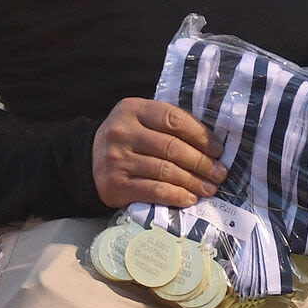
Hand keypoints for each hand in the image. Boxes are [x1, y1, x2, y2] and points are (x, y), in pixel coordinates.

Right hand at [92, 98, 224, 208]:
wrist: (88, 161)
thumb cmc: (127, 140)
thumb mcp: (140, 121)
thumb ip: (168, 125)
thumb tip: (211, 146)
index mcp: (132, 109)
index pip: (174, 119)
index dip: (201, 135)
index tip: (218, 149)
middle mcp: (122, 132)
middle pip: (172, 147)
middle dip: (201, 162)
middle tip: (220, 173)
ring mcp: (117, 159)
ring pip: (165, 171)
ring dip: (193, 181)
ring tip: (210, 188)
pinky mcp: (116, 185)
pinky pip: (154, 191)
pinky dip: (176, 195)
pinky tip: (189, 198)